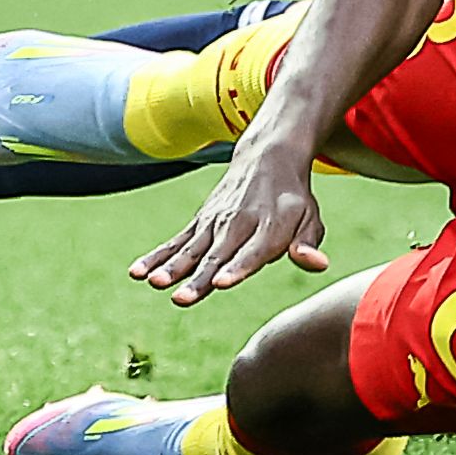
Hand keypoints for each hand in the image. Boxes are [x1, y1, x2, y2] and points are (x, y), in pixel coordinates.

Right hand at [130, 139, 329, 305]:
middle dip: (198, 278)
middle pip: (217, 255)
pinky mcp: (199, 222)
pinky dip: (157, 255)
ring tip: (155, 283)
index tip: (221, 283)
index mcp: (269, 228)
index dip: (237, 268)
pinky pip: (176, 241)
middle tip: (181, 298)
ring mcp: (215, 222)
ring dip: (172, 267)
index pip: (252, 252)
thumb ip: (308, 244)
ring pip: (192, 249)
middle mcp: (238, 224)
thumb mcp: (310, 219)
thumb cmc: (292, 200)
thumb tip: (317, 263)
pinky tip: (138, 272)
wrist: (267, 156)